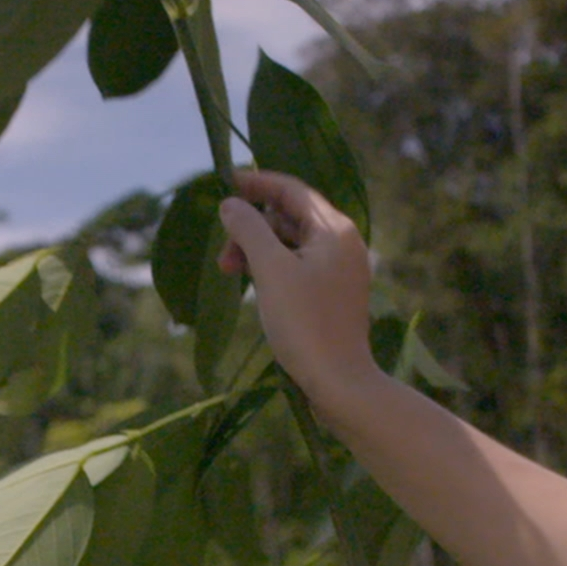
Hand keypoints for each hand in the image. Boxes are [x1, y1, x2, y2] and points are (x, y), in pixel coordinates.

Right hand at [217, 167, 378, 402]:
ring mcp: (341, 269)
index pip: (292, 190)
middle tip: (223, 255)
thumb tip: (230, 203)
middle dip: (252, 227)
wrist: (339, 382)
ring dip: (258, 250)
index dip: (256, 183)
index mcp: (334, 229)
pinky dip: (273, 268)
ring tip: (231, 274)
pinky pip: (299, 266)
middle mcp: (343, 242)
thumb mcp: (270, 270)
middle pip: (290, 217)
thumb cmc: (305, 323)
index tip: (224, 183)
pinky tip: (254, 286)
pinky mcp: (334, 293)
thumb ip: (248, 230)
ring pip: (291, 243)